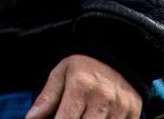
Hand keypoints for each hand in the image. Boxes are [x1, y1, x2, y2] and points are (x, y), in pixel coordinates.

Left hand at [26, 54, 141, 118]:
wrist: (118, 51)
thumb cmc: (84, 64)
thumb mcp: (61, 73)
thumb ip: (47, 97)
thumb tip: (30, 118)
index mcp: (81, 86)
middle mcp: (102, 98)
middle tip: (69, 117)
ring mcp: (120, 108)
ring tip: (83, 114)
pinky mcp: (134, 113)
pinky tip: (99, 117)